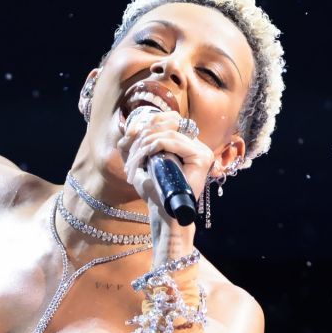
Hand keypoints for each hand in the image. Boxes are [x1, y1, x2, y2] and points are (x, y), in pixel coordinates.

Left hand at [119, 105, 211, 234]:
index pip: (170, 119)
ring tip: (135, 161)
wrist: (163, 213)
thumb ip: (135, 144)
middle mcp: (197, 144)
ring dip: (145, 144)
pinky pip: (173, 142)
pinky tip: (145, 156)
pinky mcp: (201, 157)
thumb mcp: (141, 162)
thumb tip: (130, 128)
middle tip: (131, 153)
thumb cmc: (154, 191)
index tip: (130, 134)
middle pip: (168, 122)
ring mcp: (201, 150)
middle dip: (143, 135)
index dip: (149, 121)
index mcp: (187, 143)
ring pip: (167, 134)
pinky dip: (154, 146)